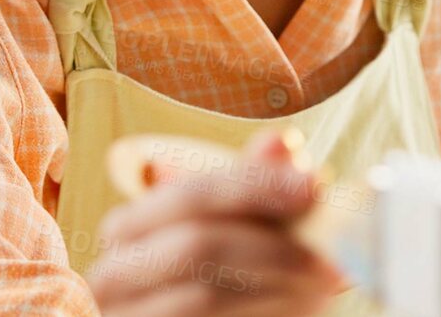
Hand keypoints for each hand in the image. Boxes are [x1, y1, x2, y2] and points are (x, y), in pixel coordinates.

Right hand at [87, 128, 348, 315]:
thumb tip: (283, 142)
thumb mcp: (235, 225)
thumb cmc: (222, 275)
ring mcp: (128, 316)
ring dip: (275, 286)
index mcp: (128, 230)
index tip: (311, 186)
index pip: (188, 195)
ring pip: (205, 296)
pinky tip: (299, 307)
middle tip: (326, 252)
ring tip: (322, 282)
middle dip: (270, 244)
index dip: (253, 185)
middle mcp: (114, 275)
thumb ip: (253, 183)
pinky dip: (265, 314)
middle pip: (195, 245)